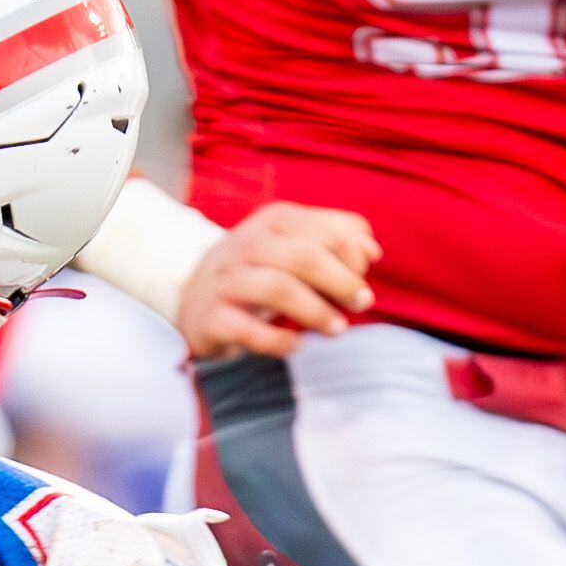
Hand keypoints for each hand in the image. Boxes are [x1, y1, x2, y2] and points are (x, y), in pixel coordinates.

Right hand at [168, 204, 378, 359]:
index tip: (362, 277)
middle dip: (342, 282)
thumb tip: (373, 251)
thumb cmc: (261, 267)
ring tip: (337, 328)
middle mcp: (248, 244)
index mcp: (275, 220)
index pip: (328, 233)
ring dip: (316, 311)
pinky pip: (248, 330)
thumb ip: (338, 238)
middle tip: (362, 303)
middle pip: (305, 257)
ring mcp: (227, 281)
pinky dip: (279, 340)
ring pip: (277, 288)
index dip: (354, 257)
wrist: (192, 292)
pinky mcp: (212, 318)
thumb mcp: (296, 242)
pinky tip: (297, 345)